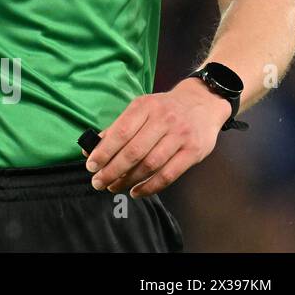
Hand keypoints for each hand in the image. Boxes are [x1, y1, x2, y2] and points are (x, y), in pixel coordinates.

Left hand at [80, 78, 230, 198]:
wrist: (203, 102)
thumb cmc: (165, 108)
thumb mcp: (141, 108)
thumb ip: (117, 127)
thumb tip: (91, 148)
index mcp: (145, 107)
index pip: (121, 132)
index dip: (104, 151)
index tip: (91, 166)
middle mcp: (163, 120)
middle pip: (134, 151)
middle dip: (113, 170)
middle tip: (99, 182)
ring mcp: (180, 136)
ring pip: (150, 164)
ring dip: (129, 180)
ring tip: (114, 187)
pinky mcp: (193, 152)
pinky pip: (169, 174)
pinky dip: (150, 186)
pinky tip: (136, 191)